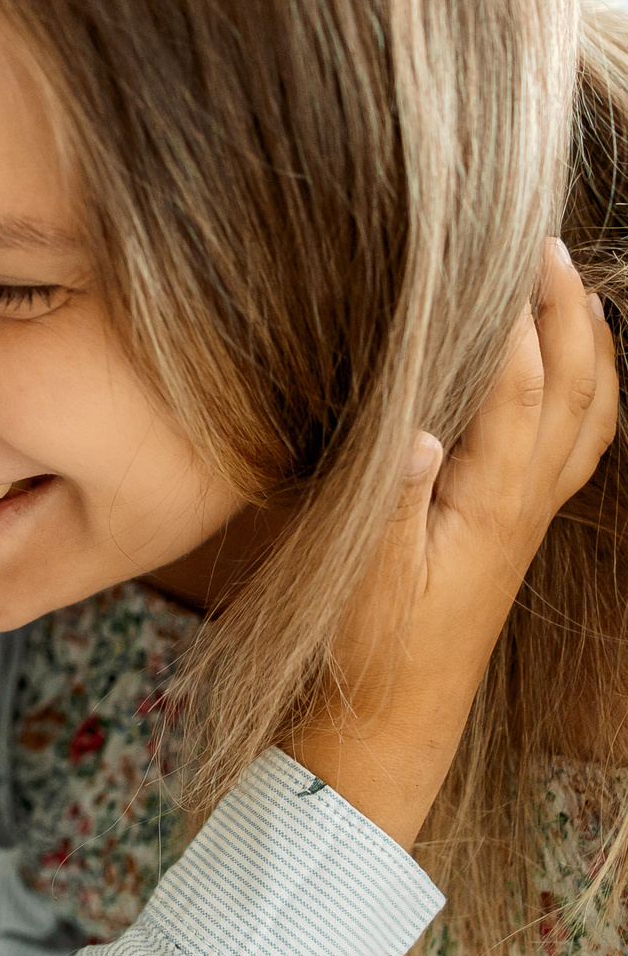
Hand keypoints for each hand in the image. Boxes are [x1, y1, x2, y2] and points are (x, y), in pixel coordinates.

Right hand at [292, 237, 616, 844]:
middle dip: (564, 310)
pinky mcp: (519, 524)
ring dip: (589, 341)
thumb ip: (394, 500)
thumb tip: (420, 431)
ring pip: (589, 411)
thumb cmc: (368, 646)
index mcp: (491, 505)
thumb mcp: (365, 577)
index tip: (502, 254)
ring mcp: (530, 513)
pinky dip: (588, 389)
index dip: (514, 322)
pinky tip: (571, 367)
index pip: (517, 392)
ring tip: (571, 283)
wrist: (393, 714)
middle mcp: (525, 502)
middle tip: (544, 242)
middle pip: (572, 387)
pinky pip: (578, 442)